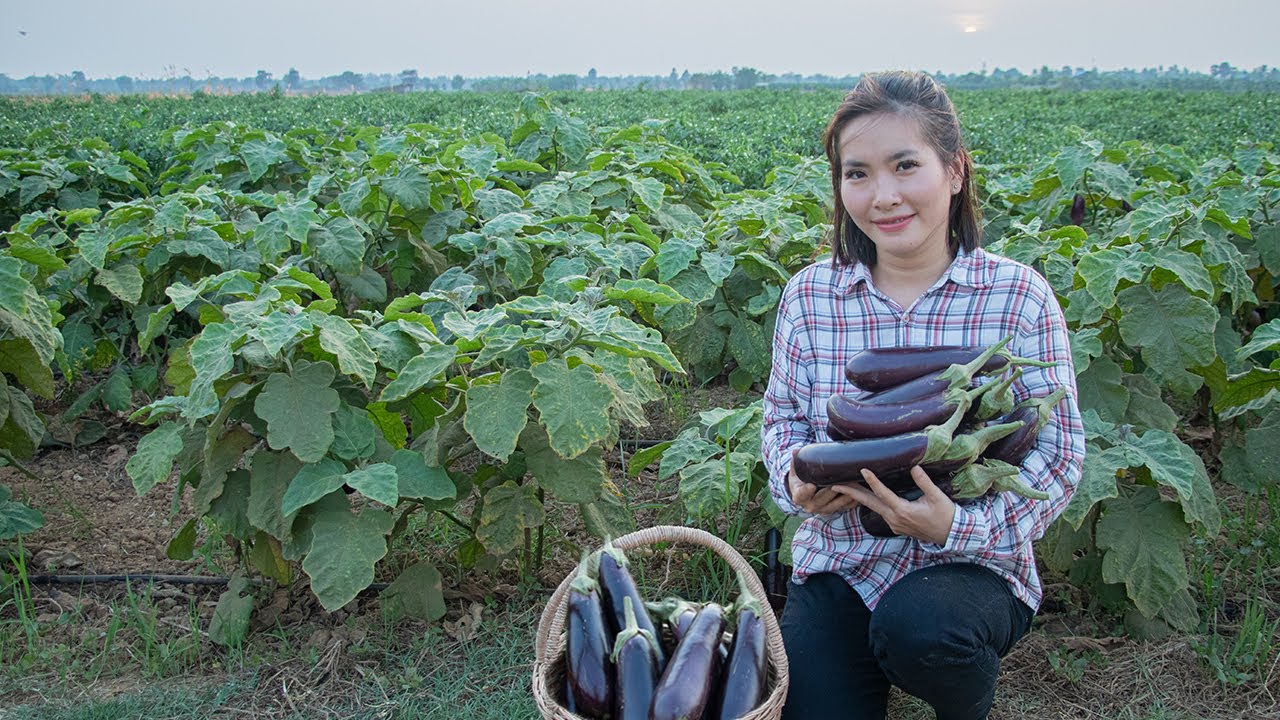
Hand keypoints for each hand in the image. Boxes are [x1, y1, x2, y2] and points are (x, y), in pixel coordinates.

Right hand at [787, 448, 859, 516]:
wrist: (804, 495)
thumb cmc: (800, 480)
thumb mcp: (795, 472)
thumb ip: (796, 461)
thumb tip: (795, 450)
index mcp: (799, 496)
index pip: (802, 494)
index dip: (807, 490)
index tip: (812, 486)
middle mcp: (811, 505)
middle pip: (823, 498)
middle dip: (833, 489)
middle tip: (842, 480)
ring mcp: (823, 510)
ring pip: (837, 504)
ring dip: (846, 495)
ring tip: (854, 485)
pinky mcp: (833, 511)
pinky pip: (845, 508)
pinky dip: (853, 502)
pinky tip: (860, 494)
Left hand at [829, 466, 955, 544]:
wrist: (951, 535)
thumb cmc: (946, 515)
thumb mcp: (937, 497)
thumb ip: (924, 482)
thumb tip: (914, 467)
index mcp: (903, 511)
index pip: (883, 494)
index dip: (873, 481)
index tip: (863, 470)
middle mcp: (895, 519)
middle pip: (869, 503)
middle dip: (851, 493)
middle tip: (835, 484)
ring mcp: (894, 524)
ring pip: (873, 508)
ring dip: (859, 498)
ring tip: (845, 486)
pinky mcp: (896, 526)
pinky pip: (880, 512)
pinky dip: (871, 503)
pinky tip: (864, 495)